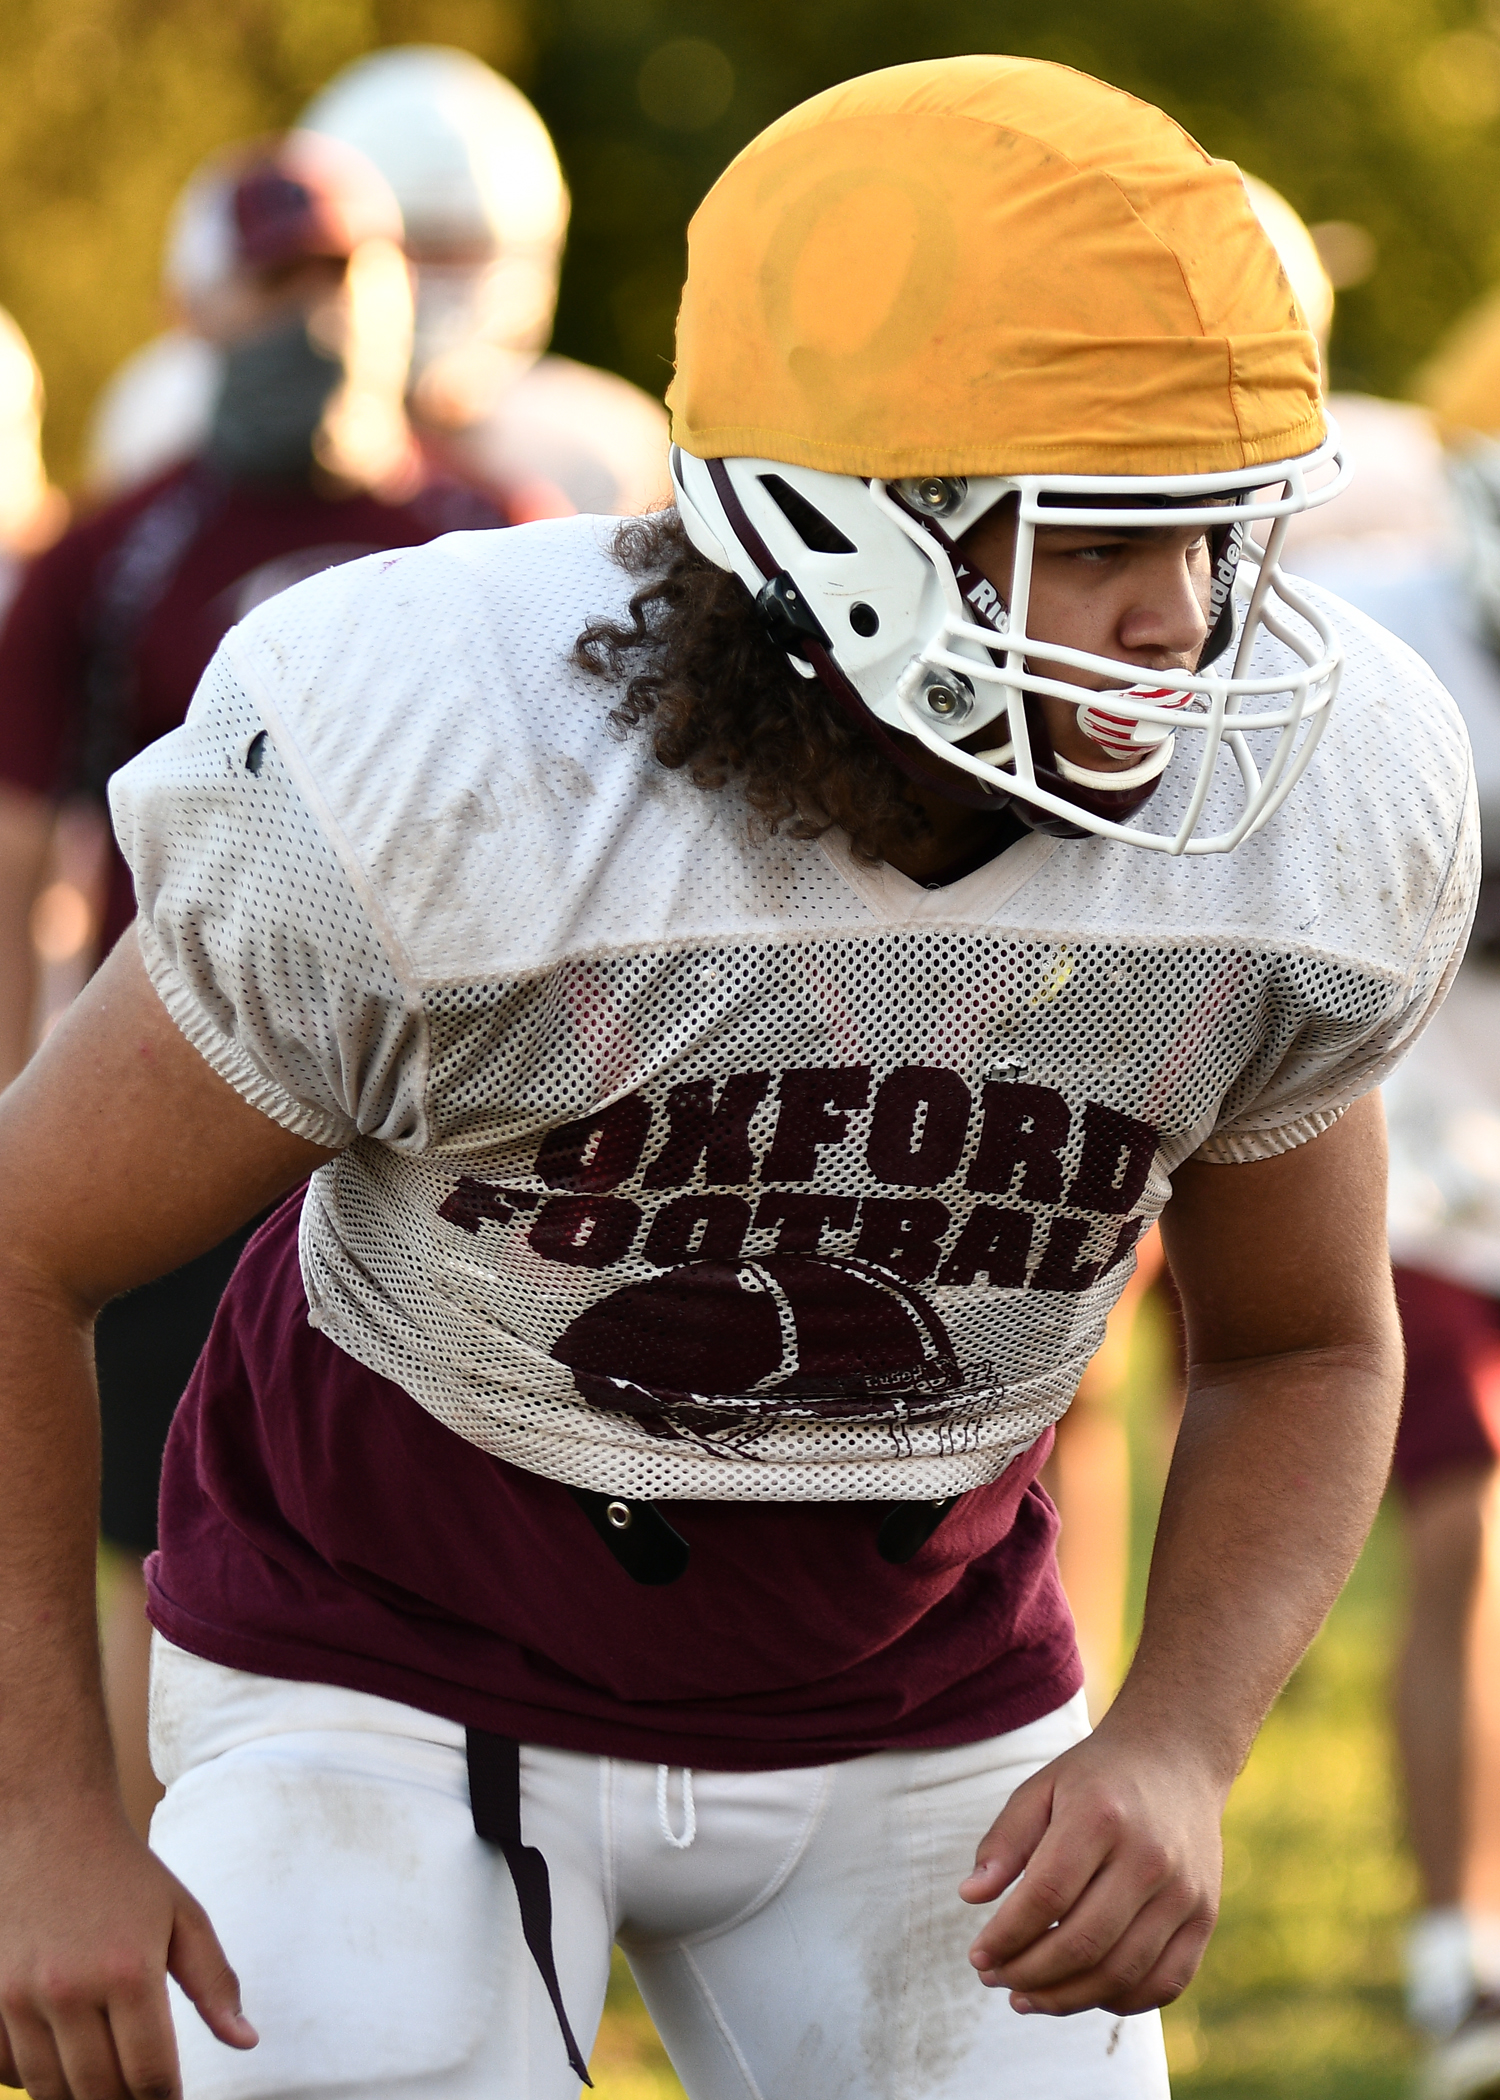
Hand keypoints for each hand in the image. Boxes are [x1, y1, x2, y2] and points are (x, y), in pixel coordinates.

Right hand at [0, 1794, 254, 2097]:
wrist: (51, 1824)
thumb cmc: (125, 1873)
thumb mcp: (183, 1916)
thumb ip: (215, 1983)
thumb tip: (246, 2041)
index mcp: (129, 1972)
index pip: (149, 2074)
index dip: (165, 2099)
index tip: (172, 2099)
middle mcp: (70, 1990)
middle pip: (98, 2092)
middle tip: (141, 2093)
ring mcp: (20, 1997)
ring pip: (49, 2090)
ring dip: (80, 2098)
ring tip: (106, 2086)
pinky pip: (8, 2069)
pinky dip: (34, 2077)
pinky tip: (62, 2062)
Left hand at [959, 1722, 1223, 2015]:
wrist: (1176, 1756)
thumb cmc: (1096, 1778)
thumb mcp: (1042, 1788)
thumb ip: (1005, 1840)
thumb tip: (971, 1897)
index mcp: (1100, 1816)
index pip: (1045, 1897)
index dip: (1006, 1936)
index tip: (977, 1957)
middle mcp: (1148, 1856)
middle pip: (1082, 1943)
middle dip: (1027, 1973)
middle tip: (994, 1978)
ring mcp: (1184, 1891)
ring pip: (1120, 1973)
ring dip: (1065, 1998)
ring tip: (1025, 1996)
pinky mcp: (1206, 1916)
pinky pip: (1164, 1983)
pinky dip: (1119, 2001)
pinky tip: (1082, 1994)